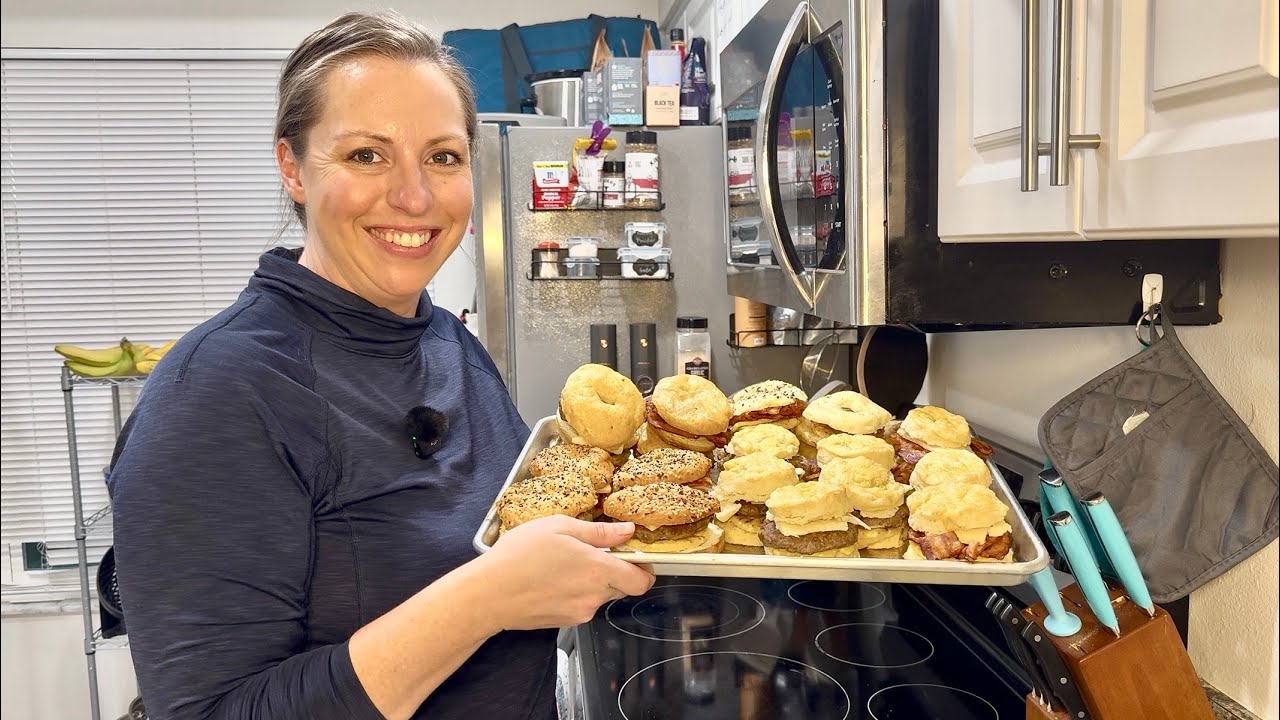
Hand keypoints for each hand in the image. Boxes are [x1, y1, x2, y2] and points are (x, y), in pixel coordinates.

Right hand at [474, 516, 656, 630]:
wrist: (488, 594)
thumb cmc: (518, 556)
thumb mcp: (558, 527)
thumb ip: (599, 532)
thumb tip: (627, 531)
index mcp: (596, 570)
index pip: (641, 580)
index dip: (644, 569)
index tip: (635, 556)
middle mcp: (593, 596)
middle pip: (623, 588)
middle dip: (617, 572)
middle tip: (593, 554)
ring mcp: (580, 612)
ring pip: (601, 596)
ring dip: (592, 582)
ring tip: (564, 565)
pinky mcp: (566, 622)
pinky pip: (582, 605)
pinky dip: (575, 593)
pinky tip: (553, 580)